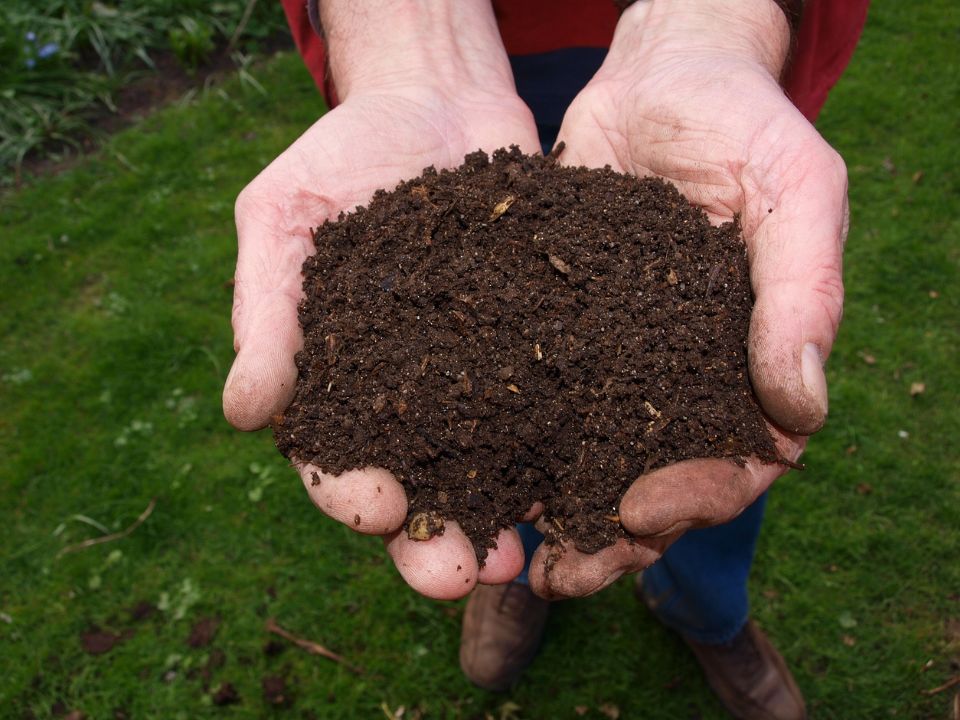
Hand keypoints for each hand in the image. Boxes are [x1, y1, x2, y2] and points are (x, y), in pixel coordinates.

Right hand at [222, 1, 539, 598]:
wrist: (434, 100)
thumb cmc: (341, 156)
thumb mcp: (283, 217)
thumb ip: (266, 313)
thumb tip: (243, 413)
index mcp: (337, 382)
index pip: (334, 458)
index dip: (351, 493)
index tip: (378, 509)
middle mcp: (410, 397)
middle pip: (418, 488)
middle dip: (434, 540)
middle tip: (460, 574)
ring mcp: (479, 378)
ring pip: (490, 469)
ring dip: (505, 519)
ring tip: (525, 556)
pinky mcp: (538, 349)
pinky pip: (554, 408)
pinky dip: (567, 450)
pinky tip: (588, 481)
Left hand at [527, 0, 848, 598]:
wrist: (658, 76)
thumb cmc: (742, 123)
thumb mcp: (793, 190)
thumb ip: (803, 293)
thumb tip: (801, 411)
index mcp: (748, 365)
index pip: (736, 461)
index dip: (696, 497)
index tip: (640, 511)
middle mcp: (678, 377)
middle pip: (653, 482)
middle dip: (610, 535)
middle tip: (560, 573)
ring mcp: (614, 361)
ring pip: (585, 457)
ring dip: (549, 511)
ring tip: (503, 551)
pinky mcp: (553, 334)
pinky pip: (529, 399)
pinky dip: (501, 441)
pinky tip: (464, 472)